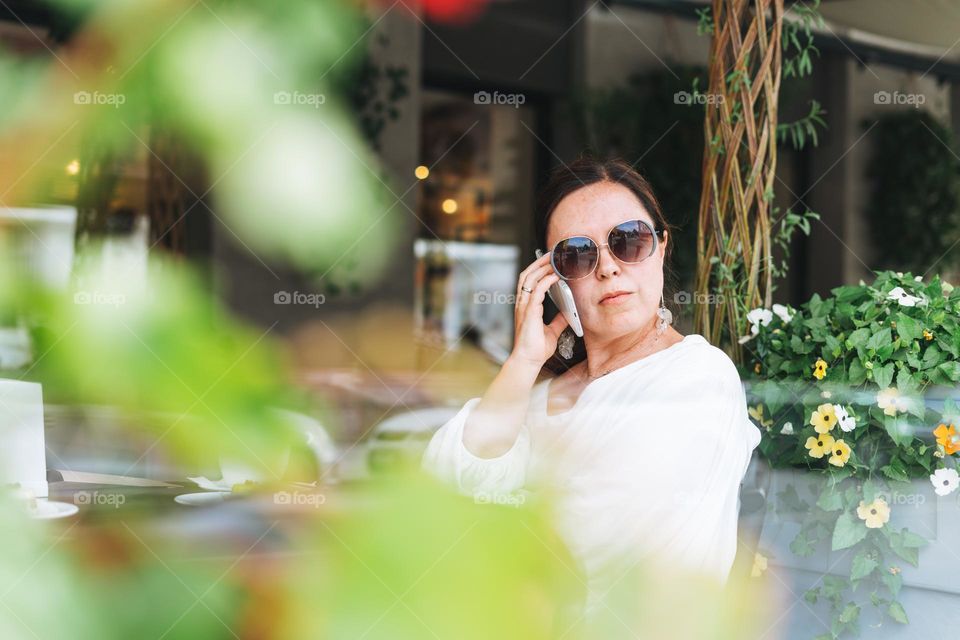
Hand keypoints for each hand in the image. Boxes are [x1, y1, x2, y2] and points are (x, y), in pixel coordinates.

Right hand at [510, 252, 569, 366]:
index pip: (529, 281)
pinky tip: (555, 276)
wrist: (528, 362)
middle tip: (552, 253)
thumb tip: (569, 313)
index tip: (550, 260)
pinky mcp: (529, 312)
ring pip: (529, 279)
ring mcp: (524, 307)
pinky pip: (536, 291)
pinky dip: (545, 281)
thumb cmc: (536, 349)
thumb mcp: (552, 331)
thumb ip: (559, 320)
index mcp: (526, 307)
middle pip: (527, 275)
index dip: (538, 269)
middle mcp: (523, 304)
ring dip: (542, 267)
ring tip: (554, 259)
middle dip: (539, 262)